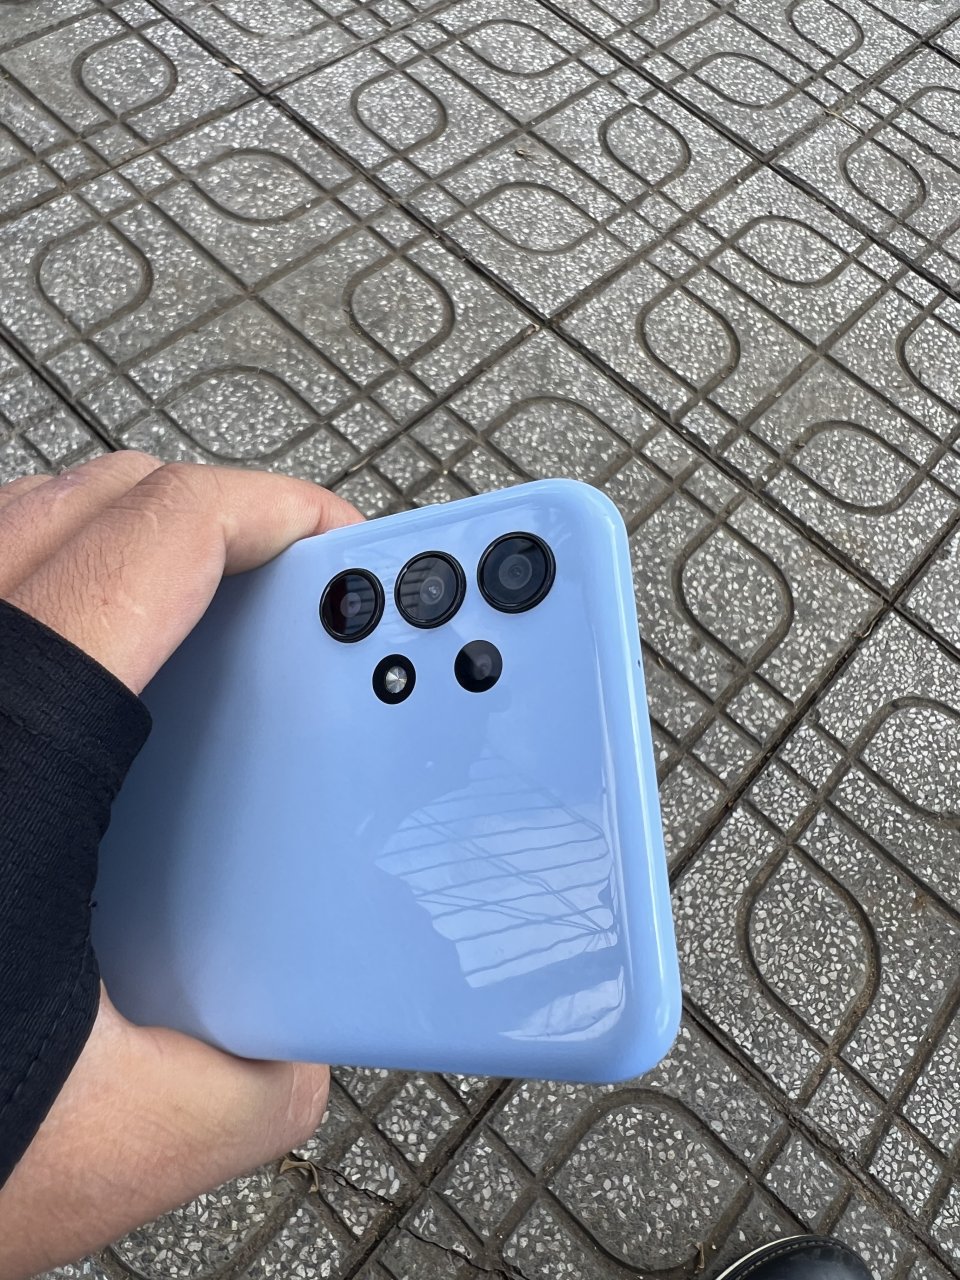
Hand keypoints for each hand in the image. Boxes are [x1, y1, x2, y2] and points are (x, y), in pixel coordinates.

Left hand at [0, 453, 362, 1277]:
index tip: (336, 541)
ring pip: (26, 524)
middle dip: (221, 514)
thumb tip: (292, 1054)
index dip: (270, 510)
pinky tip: (98, 693)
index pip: (160, 534)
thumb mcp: (103, 1139)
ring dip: (137, 546)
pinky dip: (61, 592)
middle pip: (97, 497)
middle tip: (294, 583)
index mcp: (10, 743)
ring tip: (212, 621)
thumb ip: (242, 1090)